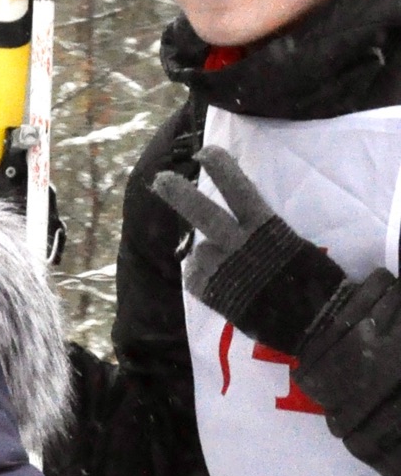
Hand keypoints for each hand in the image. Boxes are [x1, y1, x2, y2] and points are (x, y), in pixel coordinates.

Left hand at [152, 145, 344, 352]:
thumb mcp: (288, 244)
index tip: (206, 153)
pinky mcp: (209, 292)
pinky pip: (194, 276)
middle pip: (204, 213)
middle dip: (179, 194)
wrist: (314, 323)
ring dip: (211, 257)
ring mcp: (222, 268)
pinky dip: (203, 279)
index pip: (240, 190)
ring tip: (237, 274)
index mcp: (266, 228)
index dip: (222, 169)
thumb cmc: (308, 282)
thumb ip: (259, 231)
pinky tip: (226, 288)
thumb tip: (234, 224)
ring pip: (201, 250)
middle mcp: (239, 244)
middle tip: (161, 179)